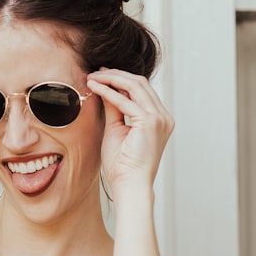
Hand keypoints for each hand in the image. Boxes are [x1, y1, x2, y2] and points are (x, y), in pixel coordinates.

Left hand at [86, 69, 173, 194]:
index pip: (142, 90)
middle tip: (96, 71)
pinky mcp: (150, 122)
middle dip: (116, 74)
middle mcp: (163, 117)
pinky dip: (108, 91)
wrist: (130, 184)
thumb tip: (105, 89)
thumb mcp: (117, 130)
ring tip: (93, 77)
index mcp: (159, 119)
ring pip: (135, 86)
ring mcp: (159, 118)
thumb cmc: (123, 165)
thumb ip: (114, 109)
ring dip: (111, 79)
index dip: (121, 79)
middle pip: (140, 83)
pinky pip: (125, 100)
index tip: (102, 74)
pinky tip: (94, 87)